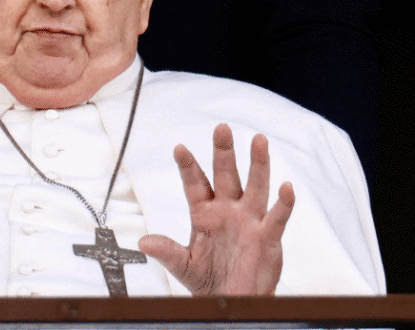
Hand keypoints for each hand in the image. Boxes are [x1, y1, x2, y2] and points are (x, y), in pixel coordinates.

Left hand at [138, 123, 294, 294]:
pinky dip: (283, 203)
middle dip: (223, 152)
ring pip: (255, 186)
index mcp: (204, 213)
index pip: (195, 184)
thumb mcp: (183, 265)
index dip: (188, 166)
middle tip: (221, 128)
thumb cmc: (208, 280)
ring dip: (258, 164)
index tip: (179, 148)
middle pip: (226, 175)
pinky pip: (277, 217)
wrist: (233, 301)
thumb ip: (167, 251)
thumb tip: (143, 242)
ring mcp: (249, 220)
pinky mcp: (268, 236)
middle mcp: (227, 210)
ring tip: (259, 140)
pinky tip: (286, 187)